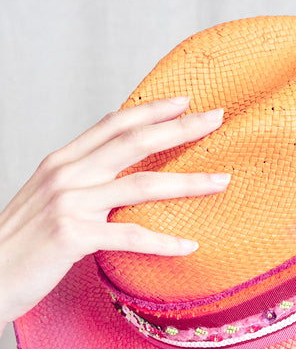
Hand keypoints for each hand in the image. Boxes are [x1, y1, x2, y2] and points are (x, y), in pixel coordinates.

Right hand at [0, 97, 229, 333]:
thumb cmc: (20, 242)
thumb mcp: (47, 198)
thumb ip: (81, 180)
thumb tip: (119, 174)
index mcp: (61, 162)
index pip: (113, 124)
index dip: (151, 110)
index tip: (185, 101)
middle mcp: (66, 175)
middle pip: (134, 142)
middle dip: (180, 128)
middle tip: (216, 118)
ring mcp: (69, 204)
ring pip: (142, 184)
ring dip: (188, 182)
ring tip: (222, 181)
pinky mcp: (72, 237)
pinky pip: (130, 236)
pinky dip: (164, 242)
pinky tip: (189, 247)